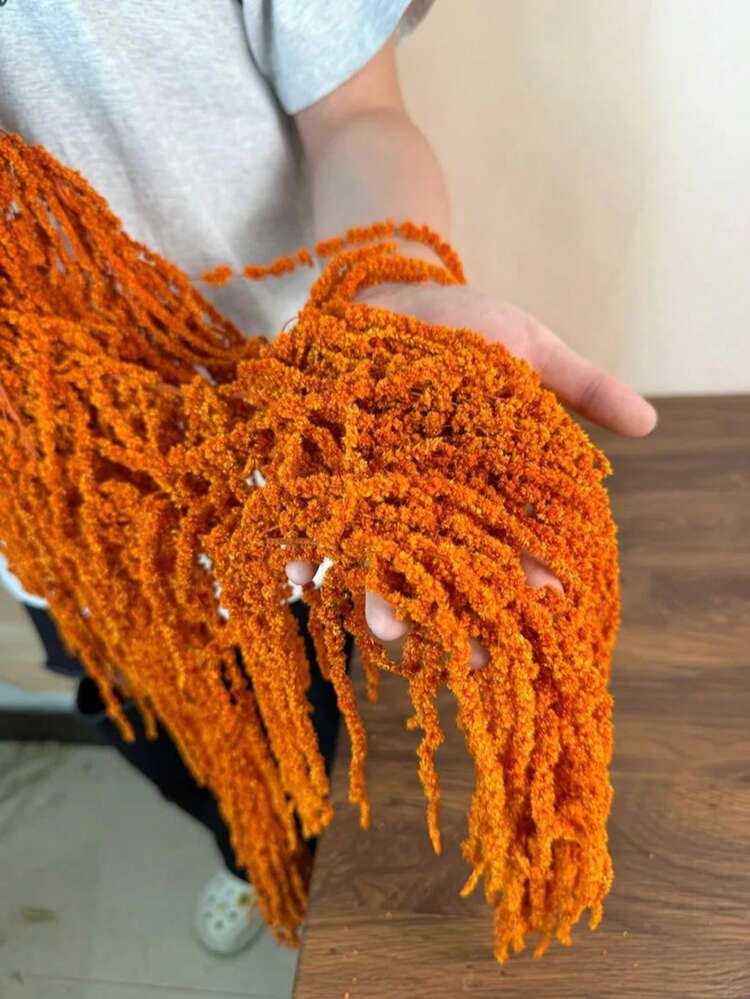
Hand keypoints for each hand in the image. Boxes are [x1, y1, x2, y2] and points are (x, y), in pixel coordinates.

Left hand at [285, 280, 656, 667]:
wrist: (382, 292)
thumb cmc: (463, 326)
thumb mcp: (526, 348)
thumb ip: (579, 386)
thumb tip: (649, 420)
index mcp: (479, 486)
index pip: (511, 548)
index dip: (530, 579)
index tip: (546, 607)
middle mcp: (426, 503)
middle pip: (441, 572)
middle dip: (452, 612)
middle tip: (462, 652)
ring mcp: (370, 495)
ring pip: (376, 560)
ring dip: (377, 596)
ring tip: (383, 626)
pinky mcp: (318, 476)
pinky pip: (306, 522)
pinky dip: (300, 548)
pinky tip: (301, 574)